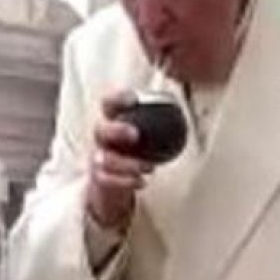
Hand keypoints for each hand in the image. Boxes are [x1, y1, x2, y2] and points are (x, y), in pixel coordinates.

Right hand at [86, 91, 152, 229]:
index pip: (109, 103)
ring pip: (105, 159)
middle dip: (116, 130)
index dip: (118, 98)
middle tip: (135, 134)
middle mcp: (103, 138)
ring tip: (148, 167)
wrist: (119, 179)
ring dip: (127, 163)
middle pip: (100, 129)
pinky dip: (125, 181)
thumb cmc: (136, 149)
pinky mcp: (101, 178)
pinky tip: (141, 182)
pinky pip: (107, 180)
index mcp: (114, 120)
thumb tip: (179, 104)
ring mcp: (99, 158)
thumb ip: (158, 118)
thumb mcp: (147, 132)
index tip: (134, 100)